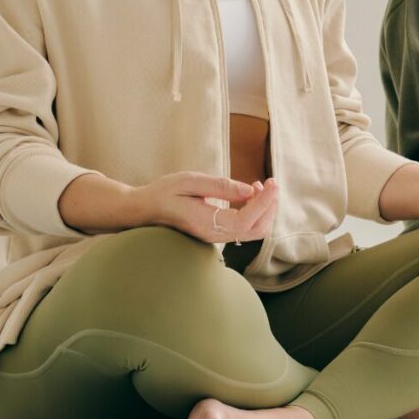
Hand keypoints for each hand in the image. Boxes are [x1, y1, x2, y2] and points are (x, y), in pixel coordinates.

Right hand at [132, 171, 277, 242]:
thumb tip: (250, 189)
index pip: (246, 220)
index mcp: (206, 223)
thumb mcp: (189, 181)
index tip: (273, 182)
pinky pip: (245, 227)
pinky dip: (255, 211)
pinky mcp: (217, 233)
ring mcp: (216, 237)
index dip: (265, 202)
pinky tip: (250, 194)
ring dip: (264, 209)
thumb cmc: (164, 192)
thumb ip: (220, 186)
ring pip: (254, 231)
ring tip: (261, 186)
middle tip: (270, 181)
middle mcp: (214, 235)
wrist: (145, 210)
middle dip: (270, 206)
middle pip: (257, 229)